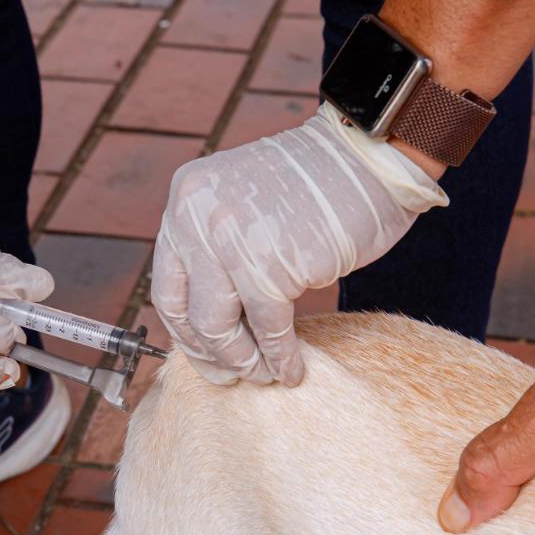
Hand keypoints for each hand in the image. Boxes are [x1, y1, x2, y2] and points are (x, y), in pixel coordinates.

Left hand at [152, 104, 446, 385]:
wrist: (367, 158)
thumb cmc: (314, 187)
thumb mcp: (241, 204)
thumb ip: (216, 250)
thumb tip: (207, 328)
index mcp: (186, 200)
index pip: (166, 287)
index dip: (186, 332)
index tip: (206, 355)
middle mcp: (197, 218)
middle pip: (189, 315)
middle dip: (213, 356)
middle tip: (234, 376)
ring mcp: (231, 242)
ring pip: (219, 329)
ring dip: (244, 362)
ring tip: (266, 373)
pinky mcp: (272, 266)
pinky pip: (268, 330)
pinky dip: (281, 358)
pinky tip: (292, 369)